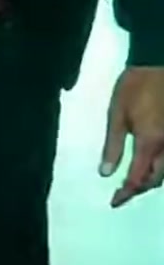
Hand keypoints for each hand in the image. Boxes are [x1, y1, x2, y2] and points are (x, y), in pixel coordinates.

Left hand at [99, 67, 163, 207]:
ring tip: (132, 180)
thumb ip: (113, 145)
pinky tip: (147, 164)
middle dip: (138, 188)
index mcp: (149, 143)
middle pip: (155, 180)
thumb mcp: (117, 113)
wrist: (159, 62)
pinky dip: (158, 168)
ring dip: (149, 180)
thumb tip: (105, 173)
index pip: (137, 178)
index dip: (126, 193)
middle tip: (121, 191)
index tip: (114, 202)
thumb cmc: (135, 86)